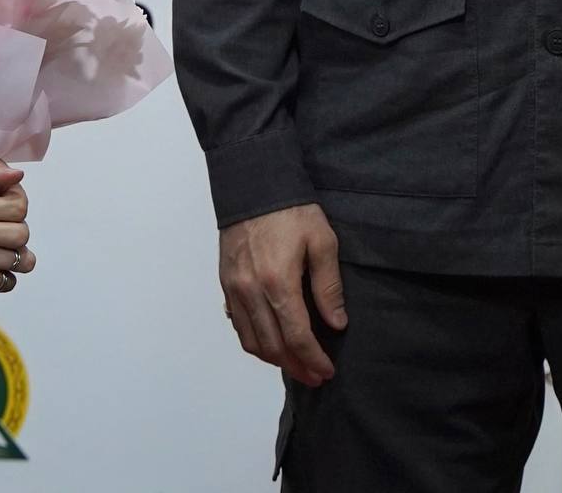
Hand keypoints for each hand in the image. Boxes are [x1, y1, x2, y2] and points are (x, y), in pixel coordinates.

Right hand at [218, 203, 346, 387]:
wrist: (253, 184)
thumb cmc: (291, 210)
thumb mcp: (322, 241)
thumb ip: (328, 286)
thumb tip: (336, 323)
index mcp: (278, 282)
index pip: (296, 337)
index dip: (312, 359)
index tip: (326, 371)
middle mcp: (251, 292)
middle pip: (272, 347)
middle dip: (295, 367)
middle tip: (314, 376)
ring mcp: (234, 290)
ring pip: (251, 341)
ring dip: (273, 359)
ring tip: (295, 365)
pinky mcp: (225, 284)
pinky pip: (237, 325)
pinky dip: (254, 341)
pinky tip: (270, 343)